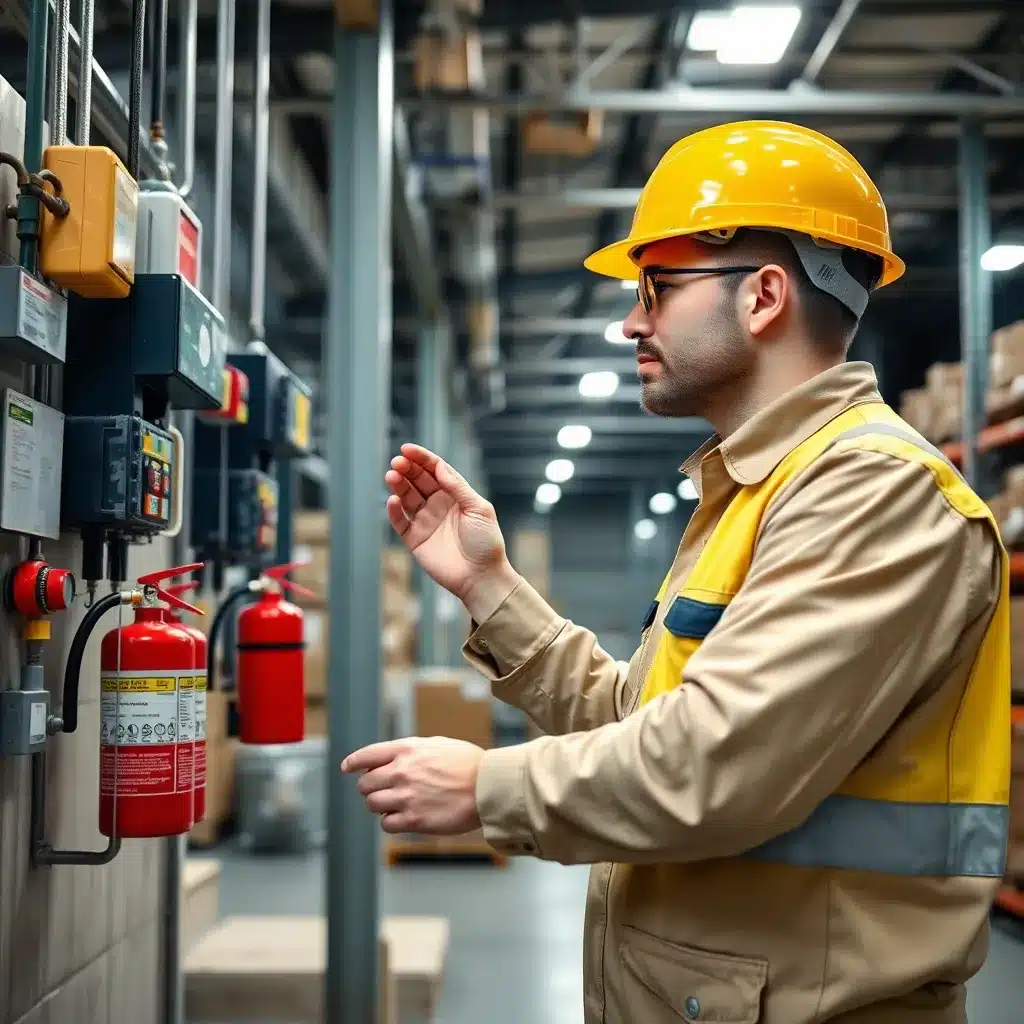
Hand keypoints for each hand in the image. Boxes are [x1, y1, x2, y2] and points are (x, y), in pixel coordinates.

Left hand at [341, 736, 483, 835]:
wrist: (487, 786)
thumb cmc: (468, 764)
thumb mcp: (438, 745)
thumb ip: (412, 752)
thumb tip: (394, 760)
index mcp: (407, 750)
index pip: (367, 755)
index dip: (354, 762)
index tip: (347, 768)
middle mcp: (402, 771)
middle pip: (365, 784)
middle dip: (371, 788)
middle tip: (385, 791)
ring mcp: (406, 796)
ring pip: (372, 804)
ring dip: (381, 805)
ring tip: (398, 804)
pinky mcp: (413, 820)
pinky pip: (386, 824)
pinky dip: (391, 822)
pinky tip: (405, 817)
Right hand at [385, 444, 518, 620]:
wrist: (481, 576)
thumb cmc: (486, 542)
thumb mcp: (478, 508)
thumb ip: (458, 487)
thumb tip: (440, 467)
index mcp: (455, 495)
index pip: (435, 470)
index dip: (421, 458)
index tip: (407, 449)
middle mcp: (438, 505)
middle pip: (418, 481)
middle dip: (407, 469)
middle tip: (397, 462)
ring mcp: (425, 521)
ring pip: (406, 498)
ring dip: (398, 485)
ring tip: (391, 476)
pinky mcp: (415, 539)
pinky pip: (400, 522)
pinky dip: (394, 511)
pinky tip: (392, 500)